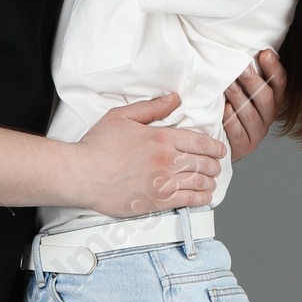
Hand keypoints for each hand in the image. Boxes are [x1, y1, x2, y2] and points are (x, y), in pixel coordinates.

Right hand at [71, 95, 225, 217]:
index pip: (200, 142)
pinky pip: (188, 200)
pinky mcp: (157, 201)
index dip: (215, 147)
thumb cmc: (97, 146)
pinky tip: (204, 196)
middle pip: (203, 163)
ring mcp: (163, 182)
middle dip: (214, 165)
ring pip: (199, 182)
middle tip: (215, 166)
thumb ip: (152, 108)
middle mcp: (167, 160)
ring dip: (209, 181)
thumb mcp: (123, 116)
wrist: (82, 173)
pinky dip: (201, 198)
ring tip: (210, 181)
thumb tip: (174, 99)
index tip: (219, 150)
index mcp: (162, 138)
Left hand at [223, 48, 285, 160]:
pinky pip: (239, 134)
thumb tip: (241, 47)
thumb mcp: (242, 89)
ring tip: (228, 86)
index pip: (279, 82)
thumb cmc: (231, 107)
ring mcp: (257, 132)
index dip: (273, 68)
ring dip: (240, 99)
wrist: (223, 140)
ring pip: (251, 115)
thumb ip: (247, 73)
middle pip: (265, 98)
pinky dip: (232, 121)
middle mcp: (268, 116)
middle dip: (253, 82)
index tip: (265, 53)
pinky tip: (225, 110)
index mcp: (272, 99)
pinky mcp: (245, 146)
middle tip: (242, 68)